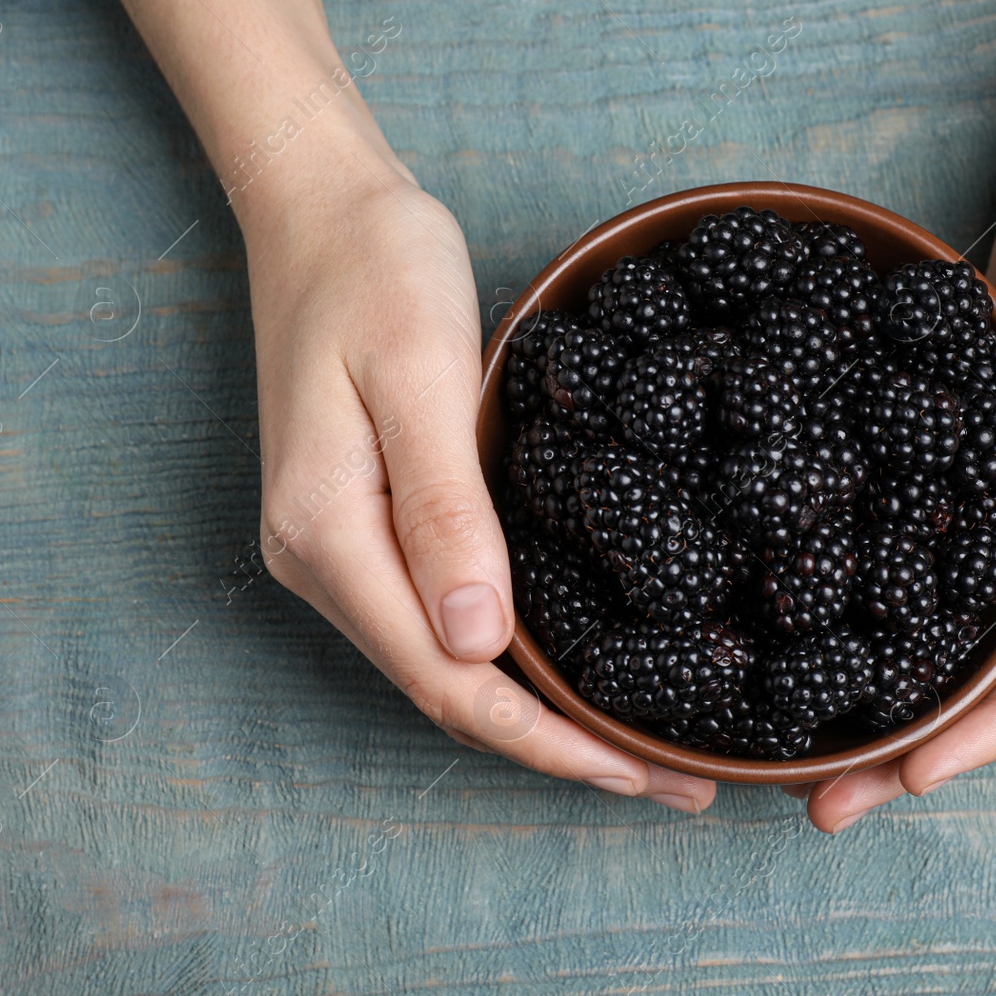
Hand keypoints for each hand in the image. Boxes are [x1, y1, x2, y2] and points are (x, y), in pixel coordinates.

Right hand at [248, 166, 715, 813]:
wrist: (321, 214)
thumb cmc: (373, 273)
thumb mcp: (418, 375)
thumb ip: (446, 510)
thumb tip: (479, 643)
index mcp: (329, 535)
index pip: (447, 679)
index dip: (545, 740)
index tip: (636, 773)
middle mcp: (325, 562)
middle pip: (449, 692)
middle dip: (559, 748)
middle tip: (673, 782)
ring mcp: (341, 550)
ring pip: (449, 666)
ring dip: (541, 715)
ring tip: (642, 747)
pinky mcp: (368, 527)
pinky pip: (446, 619)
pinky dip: (514, 662)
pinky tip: (575, 671)